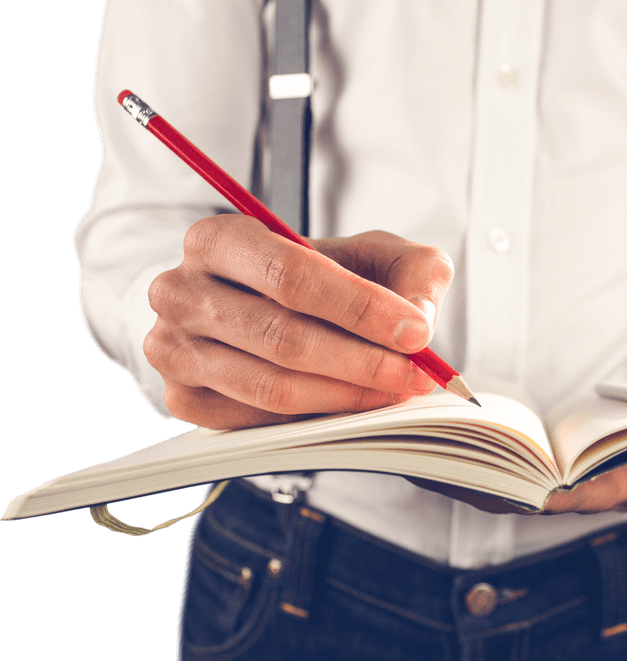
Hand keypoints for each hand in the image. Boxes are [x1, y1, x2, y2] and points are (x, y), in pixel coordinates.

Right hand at [144, 215, 453, 427]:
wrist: (264, 307)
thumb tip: (420, 316)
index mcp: (218, 240)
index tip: (416, 332)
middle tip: (416, 373)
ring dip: (346, 395)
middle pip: (283, 338)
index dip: (361, 308)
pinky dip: (313, 417)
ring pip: (272, 387)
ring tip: (394, 391)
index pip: (291, 277)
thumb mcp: (371, 254)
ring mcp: (172, 350)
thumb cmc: (316, 278)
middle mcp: (180, 292)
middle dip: (363, 361)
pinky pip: (257, 420)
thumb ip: (411, 269)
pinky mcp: (182, 399)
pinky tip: (350, 405)